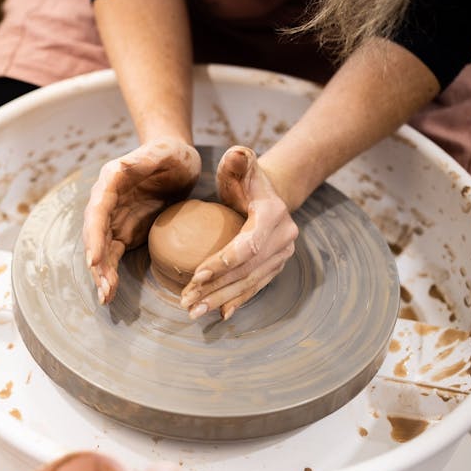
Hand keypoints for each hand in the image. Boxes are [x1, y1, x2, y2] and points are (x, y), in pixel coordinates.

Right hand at [83, 138, 201, 303]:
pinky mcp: (124, 232)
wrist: (177, 161)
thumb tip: (123, 166)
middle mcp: (106, 202)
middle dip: (97, 263)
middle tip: (104, 288)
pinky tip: (111, 292)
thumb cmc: (171, 153)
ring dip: (102, 274)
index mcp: (111, 181)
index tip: (95, 259)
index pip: (98, 211)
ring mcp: (114, 219)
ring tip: (106, 297)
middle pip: (95, 236)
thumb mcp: (164, 152)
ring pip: (101, 250)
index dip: (95, 236)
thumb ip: (144, 160)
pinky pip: (113, 255)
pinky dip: (110, 273)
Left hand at [179, 146, 297, 319]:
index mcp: (273, 215)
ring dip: (221, 300)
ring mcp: (282, 255)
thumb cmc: (246, 178)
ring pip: (249, 283)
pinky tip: (220, 314)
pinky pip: (255, 287)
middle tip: (186, 301)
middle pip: (245, 270)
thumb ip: (238, 160)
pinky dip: (237, 301)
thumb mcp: (241, 165)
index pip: (246, 245)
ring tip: (194, 312)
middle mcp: (283, 239)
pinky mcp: (275, 266)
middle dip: (215, 288)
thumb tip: (236, 155)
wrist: (270, 192)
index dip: (222, 262)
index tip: (196, 275)